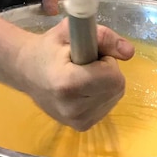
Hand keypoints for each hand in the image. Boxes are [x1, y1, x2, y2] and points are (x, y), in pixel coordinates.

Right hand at [16, 19, 134, 130]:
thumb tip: (129, 51)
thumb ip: (103, 37)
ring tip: (82, 75)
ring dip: (105, 83)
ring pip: (114, 97)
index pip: (112, 77)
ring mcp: (77, 121)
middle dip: (107, 71)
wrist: (26, 71)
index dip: (106, 61)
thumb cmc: (49, 48)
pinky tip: (82, 88)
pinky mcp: (81, 126)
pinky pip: (107, 106)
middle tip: (85, 63)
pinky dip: (101, 94)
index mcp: (68, 84)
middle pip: (116, 88)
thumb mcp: (71, 30)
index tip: (90, 54)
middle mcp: (73, 109)